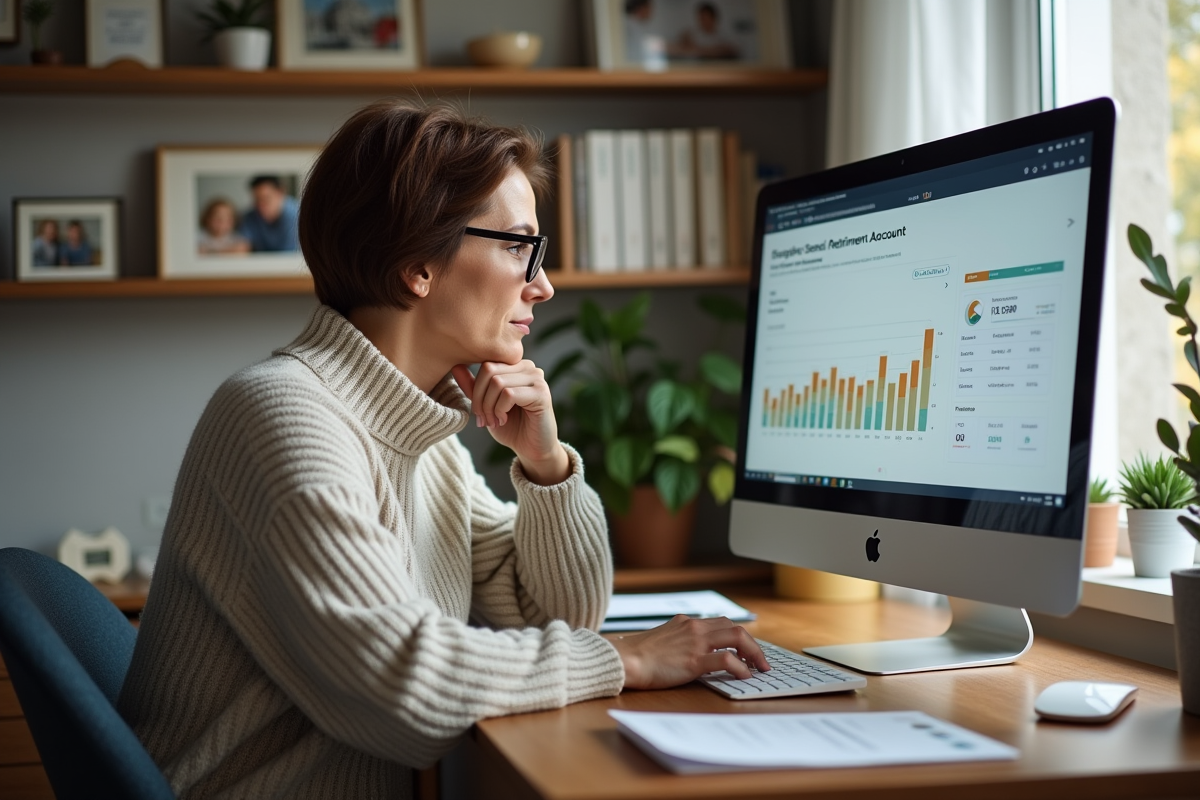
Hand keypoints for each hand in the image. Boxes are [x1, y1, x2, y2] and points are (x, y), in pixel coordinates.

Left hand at [451, 361, 568, 484]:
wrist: (532, 449)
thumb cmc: (510, 427)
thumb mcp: (486, 405)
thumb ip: (473, 386)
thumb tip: (455, 366)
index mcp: (515, 366)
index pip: (485, 364)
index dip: (475, 389)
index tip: (478, 412)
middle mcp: (528, 367)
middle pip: (489, 370)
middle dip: (480, 398)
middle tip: (484, 419)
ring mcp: (536, 378)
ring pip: (497, 382)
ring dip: (489, 407)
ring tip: (494, 421)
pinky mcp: (541, 393)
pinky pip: (509, 394)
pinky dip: (500, 410)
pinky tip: (504, 420)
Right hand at [609, 615, 770, 690]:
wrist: (625, 659)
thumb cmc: (638, 655)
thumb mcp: (662, 640)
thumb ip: (679, 641)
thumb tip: (692, 654)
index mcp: (686, 622)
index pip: (721, 622)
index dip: (738, 636)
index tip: (746, 649)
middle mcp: (694, 627)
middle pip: (735, 627)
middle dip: (752, 644)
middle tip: (760, 660)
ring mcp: (695, 642)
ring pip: (737, 637)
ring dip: (753, 653)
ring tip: (759, 668)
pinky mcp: (694, 660)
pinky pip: (727, 659)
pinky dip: (741, 667)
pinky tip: (744, 676)